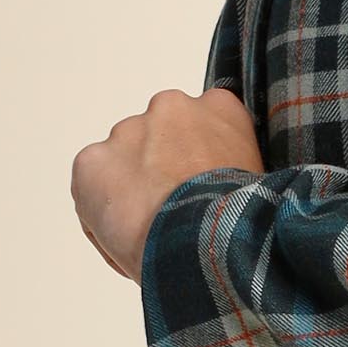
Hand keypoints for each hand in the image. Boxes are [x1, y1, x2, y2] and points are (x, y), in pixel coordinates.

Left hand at [70, 85, 264, 280]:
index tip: (199, 182)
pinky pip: (92, 185)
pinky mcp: (92, 160)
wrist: (202, 239)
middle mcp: (171, 107)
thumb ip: (230, 161)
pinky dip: (100, 208)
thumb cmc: (235, 219)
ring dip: (130, 187)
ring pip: (122, 160)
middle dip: (159, 168)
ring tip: (150, 227)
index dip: (198, 158)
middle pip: (157, 137)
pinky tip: (125, 233)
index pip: (203, 123)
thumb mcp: (256, 178)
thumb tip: (217, 180)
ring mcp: (128, 130)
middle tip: (171, 207)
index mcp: (218, 108)